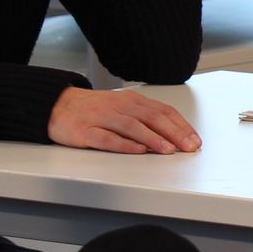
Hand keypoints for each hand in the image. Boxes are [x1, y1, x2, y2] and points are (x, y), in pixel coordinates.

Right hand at [49, 86, 199, 154]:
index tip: (195, 139)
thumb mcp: (123, 107)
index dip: (181, 125)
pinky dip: (124, 144)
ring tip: (169, 150)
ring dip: (153, 138)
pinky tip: (138, 150)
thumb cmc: (94, 109)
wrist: (58, 105)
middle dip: (174, 133)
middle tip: (189, 147)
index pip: (162, 111)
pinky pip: (107, 138)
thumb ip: (145, 117)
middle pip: (152, 118)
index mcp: (131, 101)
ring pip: (132, 127)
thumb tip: (174, 133)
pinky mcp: (85, 131)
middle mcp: (120, 107)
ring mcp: (102, 118)